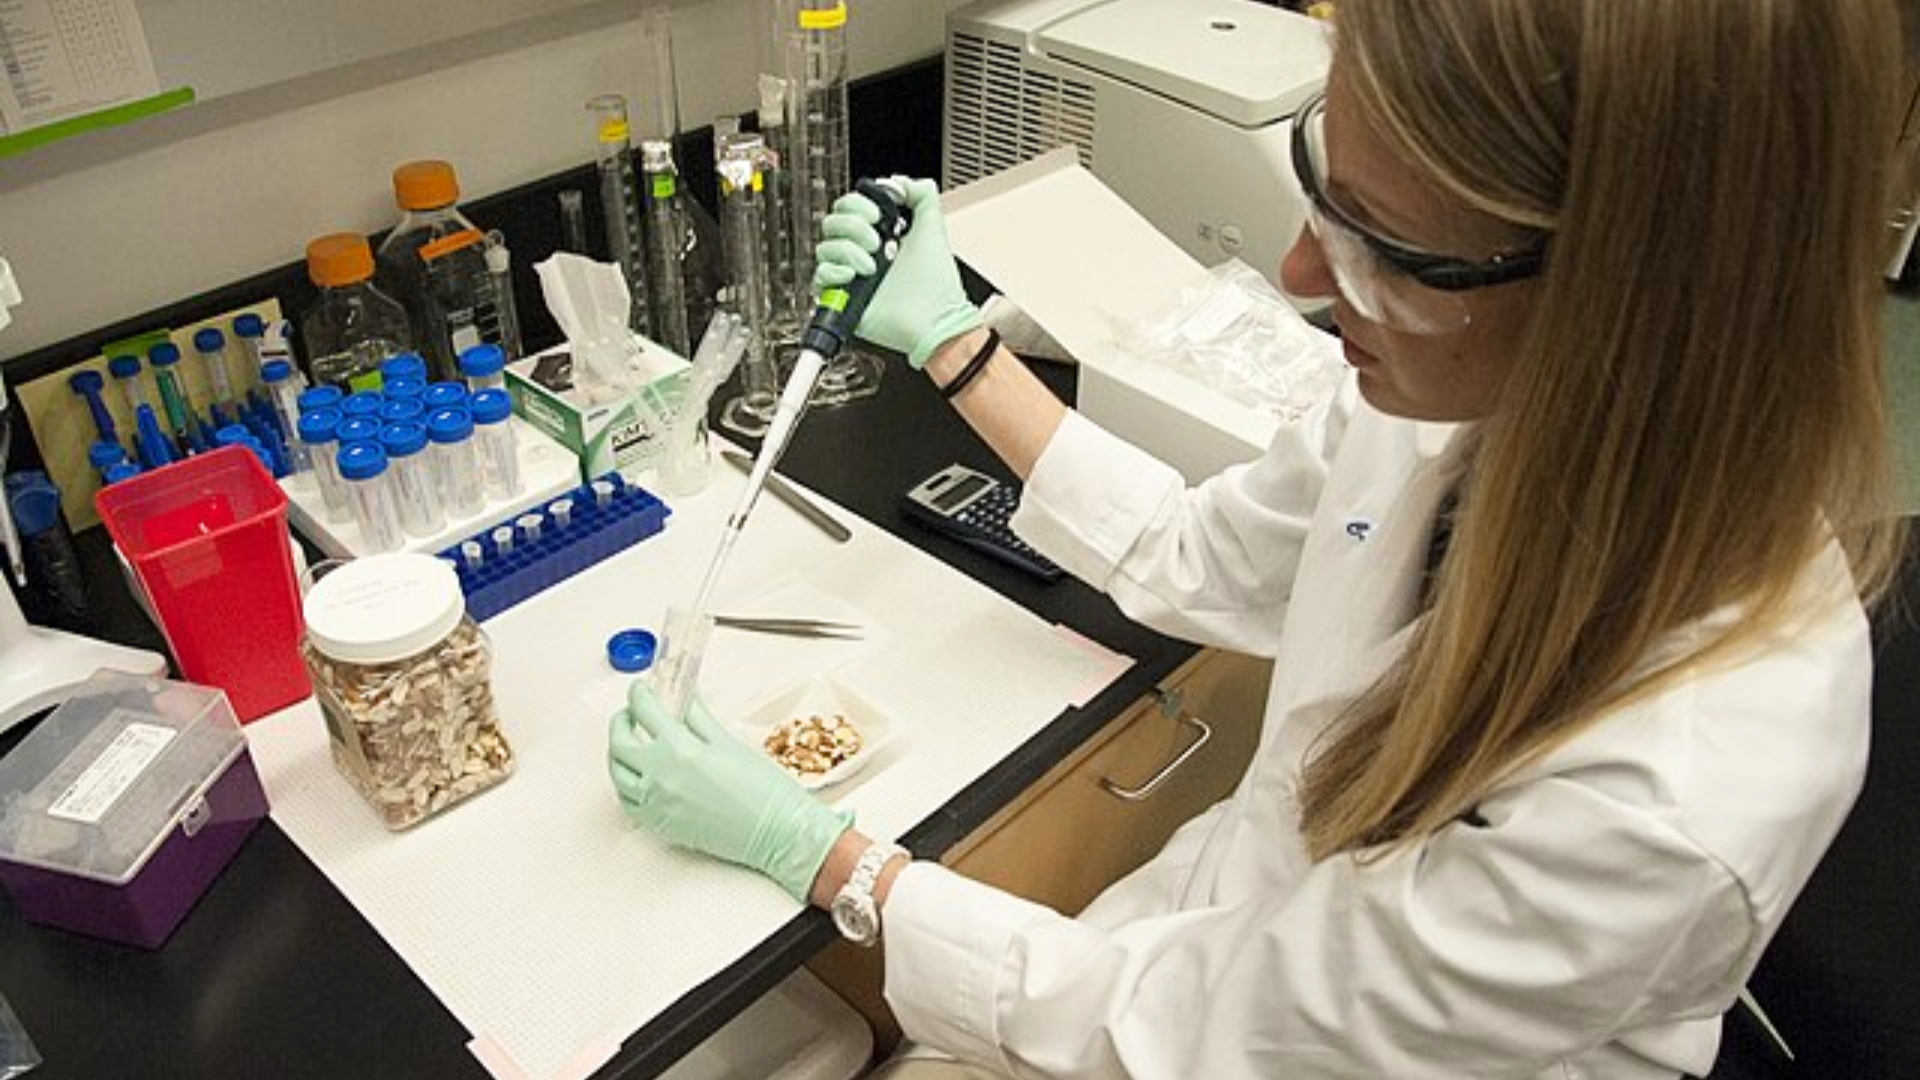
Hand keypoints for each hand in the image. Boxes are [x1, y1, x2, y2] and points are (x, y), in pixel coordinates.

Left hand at [608, 680, 850, 902]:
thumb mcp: (728, 743)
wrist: (777, 832)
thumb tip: (684, 699)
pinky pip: (627, 803)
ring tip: (630, 743)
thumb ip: (698, 718)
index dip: (639, 695)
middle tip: (631, 713)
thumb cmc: (763, 791)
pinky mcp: (660, 826)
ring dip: (617, 754)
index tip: (641, 690)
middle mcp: (660, 777)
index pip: (645, 712)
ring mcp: (656, 804)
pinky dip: (625, 785)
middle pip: (619, 743)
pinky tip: (637, 777)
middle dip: (621, 721)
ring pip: (617, 775)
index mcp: (679, 750)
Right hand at [813, 176, 983, 367]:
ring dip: (848, 252)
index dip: (859, 205)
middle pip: (832, 222)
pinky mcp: (841, 298)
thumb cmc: (937, 284)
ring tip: (872, 266)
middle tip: (877, 242)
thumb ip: (921, 193)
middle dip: (854, 226)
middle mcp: (862, 253)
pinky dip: (834, 272)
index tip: (879, 215)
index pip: (849, 206)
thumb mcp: (934, 227)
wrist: (935, 319)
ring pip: (824, 247)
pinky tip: (854, 277)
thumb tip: (896, 181)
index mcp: (879, 234)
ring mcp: (850, 275)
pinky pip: (818, 276)